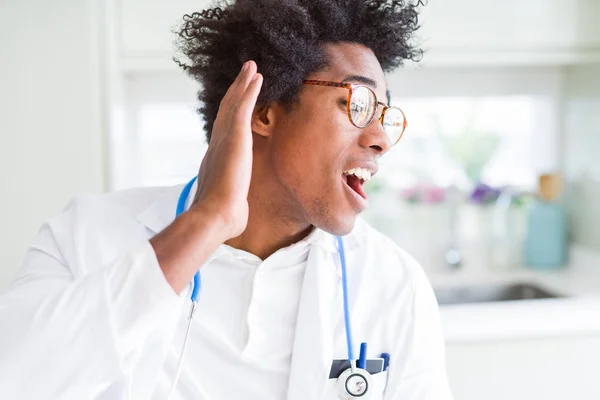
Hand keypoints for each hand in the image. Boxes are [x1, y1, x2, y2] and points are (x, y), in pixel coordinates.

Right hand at [190, 61, 262, 239]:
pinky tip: (256, 76)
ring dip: (242, 84)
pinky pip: (242, 107)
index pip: (225, 132)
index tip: (235, 104)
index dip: (230, 115)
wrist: (215, 216)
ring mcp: (225, 139)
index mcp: (216, 160)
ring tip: (251, 68)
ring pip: (233, 104)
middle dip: (235, 93)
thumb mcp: (230, 207)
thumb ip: (233, 205)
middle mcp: (217, 145)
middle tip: (243, 75)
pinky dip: (248, 90)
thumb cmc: (222, 218)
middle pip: (226, 112)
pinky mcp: (235, 137)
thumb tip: (237, 220)